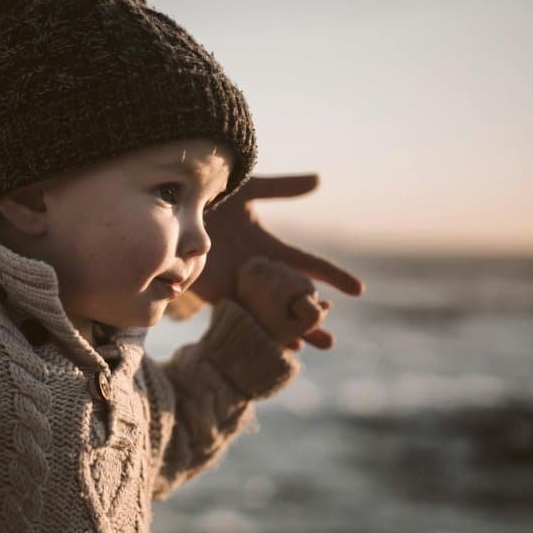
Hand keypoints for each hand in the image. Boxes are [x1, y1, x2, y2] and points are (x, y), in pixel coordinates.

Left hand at [182, 174, 363, 342]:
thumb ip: (282, 188)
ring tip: (304, 352)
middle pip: (291, 300)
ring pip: (267, 314)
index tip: (357, 290)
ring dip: (285, 334)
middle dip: (310, 319)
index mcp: (269, 248)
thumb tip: (319, 179)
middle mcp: (257, 270)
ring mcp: (237, 283)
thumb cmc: (213, 196)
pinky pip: (237, 313)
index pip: (308, 265)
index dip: (332, 276)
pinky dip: (252, 330)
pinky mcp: (214, 290)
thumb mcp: (250, 190)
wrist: (175, 207)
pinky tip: (265, 346)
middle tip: (331, 341)